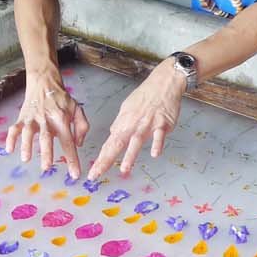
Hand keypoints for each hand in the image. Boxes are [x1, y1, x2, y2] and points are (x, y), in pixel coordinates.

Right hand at [5, 69, 90, 179]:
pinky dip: (10, 138)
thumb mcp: (77, 109)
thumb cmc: (61, 99)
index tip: (75, 174)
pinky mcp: (22, 117)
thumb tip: (78, 144)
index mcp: (62, 119)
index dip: (72, 159)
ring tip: (26, 159)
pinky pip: (14, 128)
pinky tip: (9, 150)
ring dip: (26, 145)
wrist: (44, 82)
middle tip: (47, 167)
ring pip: (28, 132)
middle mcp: (46, 119)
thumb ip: (82, 126)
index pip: (68, 141)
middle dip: (46, 152)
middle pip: (46, 137)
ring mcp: (32, 118)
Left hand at [86, 61, 184, 180]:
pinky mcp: (162, 124)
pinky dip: (157, 144)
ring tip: (124, 170)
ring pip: (137, 142)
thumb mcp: (127, 107)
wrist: (163, 83)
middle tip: (97, 174)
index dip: (101, 159)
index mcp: (123, 123)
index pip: (109, 144)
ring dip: (130, 156)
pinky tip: (154, 154)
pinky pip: (159, 135)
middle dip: (106, 160)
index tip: (94, 173)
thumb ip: (121, 123)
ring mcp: (148, 125)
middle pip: (117, 144)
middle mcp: (133, 125)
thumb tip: (114, 133)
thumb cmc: (145, 95)